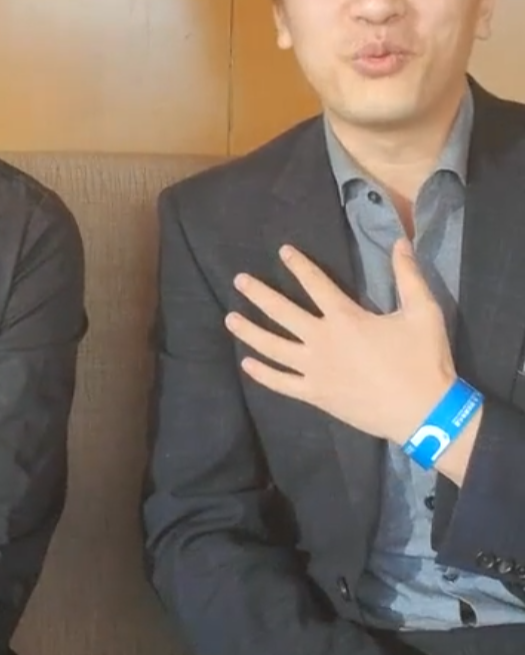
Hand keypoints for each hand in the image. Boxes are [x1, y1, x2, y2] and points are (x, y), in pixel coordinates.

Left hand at [225, 238, 456, 444]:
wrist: (424, 413)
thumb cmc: (423, 360)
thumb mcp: (423, 311)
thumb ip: (408, 275)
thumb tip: (399, 241)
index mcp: (345, 318)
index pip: (315, 283)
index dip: (298, 265)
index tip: (282, 251)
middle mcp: (322, 340)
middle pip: (281, 312)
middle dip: (258, 294)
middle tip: (239, 280)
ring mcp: (315, 369)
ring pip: (272, 347)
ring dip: (249, 332)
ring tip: (230, 319)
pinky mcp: (316, 395)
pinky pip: (282, 383)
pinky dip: (263, 374)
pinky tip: (247, 364)